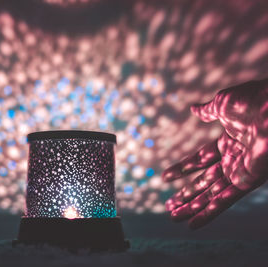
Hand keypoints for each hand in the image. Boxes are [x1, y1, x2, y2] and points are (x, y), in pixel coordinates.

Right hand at [163, 79, 267, 228]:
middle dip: (186, 194)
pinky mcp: (248, 182)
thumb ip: (207, 111)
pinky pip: (225, 201)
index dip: (182, 169)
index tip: (165, 177)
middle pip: (204, 182)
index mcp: (227, 142)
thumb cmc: (253, 102)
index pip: (200, 160)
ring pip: (211, 195)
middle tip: (170, 205)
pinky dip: (209, 213)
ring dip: (192, 207)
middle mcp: (233, 160)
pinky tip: (193, 224)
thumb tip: (193, 109)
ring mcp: (240, 172)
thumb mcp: (223, 104)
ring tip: (174, 217)